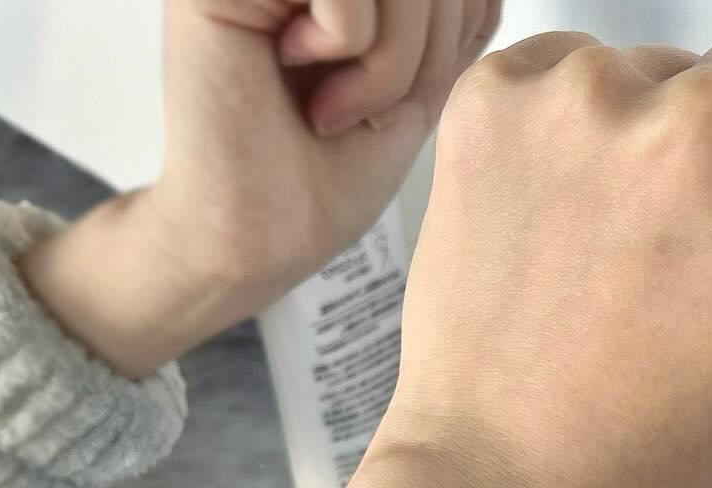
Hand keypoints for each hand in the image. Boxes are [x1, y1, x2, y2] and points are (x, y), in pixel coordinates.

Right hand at [19, 0, 500, 377]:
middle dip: (425, 49)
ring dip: (390, 58)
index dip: (455, 28)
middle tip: (371, 111)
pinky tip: (296, 75)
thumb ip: (449, 24)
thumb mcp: (418, 87)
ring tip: (338, 105)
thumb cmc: (322, 181)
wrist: (256, 239)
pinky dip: (350, 49)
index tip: (403, 93)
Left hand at [321, 22, 711, 487]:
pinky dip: (576, 131)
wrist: (512, 466)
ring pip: (669, 67)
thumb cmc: (665, 433)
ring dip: (659, 135)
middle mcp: (700, 121)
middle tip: (699, 254)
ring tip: (622, 254)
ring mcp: (590, 96)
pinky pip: (573, 68)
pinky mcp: (504, 93)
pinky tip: (568, 225)